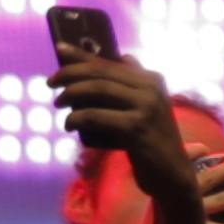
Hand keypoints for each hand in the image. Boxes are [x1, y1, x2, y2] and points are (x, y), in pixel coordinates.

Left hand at [46, 46, 170, 160]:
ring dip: (71, 95)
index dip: (82, 54)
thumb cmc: (152, 142)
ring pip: (98, 89)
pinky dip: (78, 118)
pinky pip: (97, 116)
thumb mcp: (146, 108)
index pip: (110, 62)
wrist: (173, 175)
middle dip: (70, 74)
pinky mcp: (137, 128)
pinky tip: (70, 124)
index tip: (59, 48)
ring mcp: (146, 107)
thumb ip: (133, 85)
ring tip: (59, 104)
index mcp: (151, 79)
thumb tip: (124, 57)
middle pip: (101, 72)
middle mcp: (151, 88)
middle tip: (51, 83)